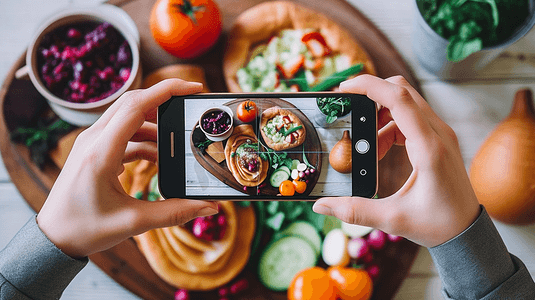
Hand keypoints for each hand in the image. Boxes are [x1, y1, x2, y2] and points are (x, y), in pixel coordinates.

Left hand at [36, 79, 218, 257]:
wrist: (53, 238)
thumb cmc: (84, 229)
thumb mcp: (134, 222)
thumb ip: (175, 212)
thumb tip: (209, 207)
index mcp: (101, 152)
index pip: (136, 106)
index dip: (167, 92)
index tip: (193, 88)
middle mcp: (94, 140)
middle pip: (133, 103)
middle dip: (165, 101)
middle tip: (190, 108)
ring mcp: (92, 143)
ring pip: (129, 118)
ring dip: (155, 126)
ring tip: (176, 145)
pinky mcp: (94, 150)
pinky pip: (124, 134)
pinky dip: (145, 140)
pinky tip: (158, 158)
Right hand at [313, 75, 479, 247]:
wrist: (467, 231)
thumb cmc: (437, 225)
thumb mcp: (393, 219)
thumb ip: (354, 211)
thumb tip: (321, 205)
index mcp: (429, 148)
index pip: (399, 99)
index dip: (370, 86)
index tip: (344, 88)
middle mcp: (438, 133)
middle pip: (402, 92)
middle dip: (371, 95)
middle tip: (348, 110)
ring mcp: (440, 133)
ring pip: (405, 103)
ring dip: (379, 115)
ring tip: (367, 146)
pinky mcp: (438, 138)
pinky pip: (410, 117)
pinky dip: (389, 125)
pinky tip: (380, 149)